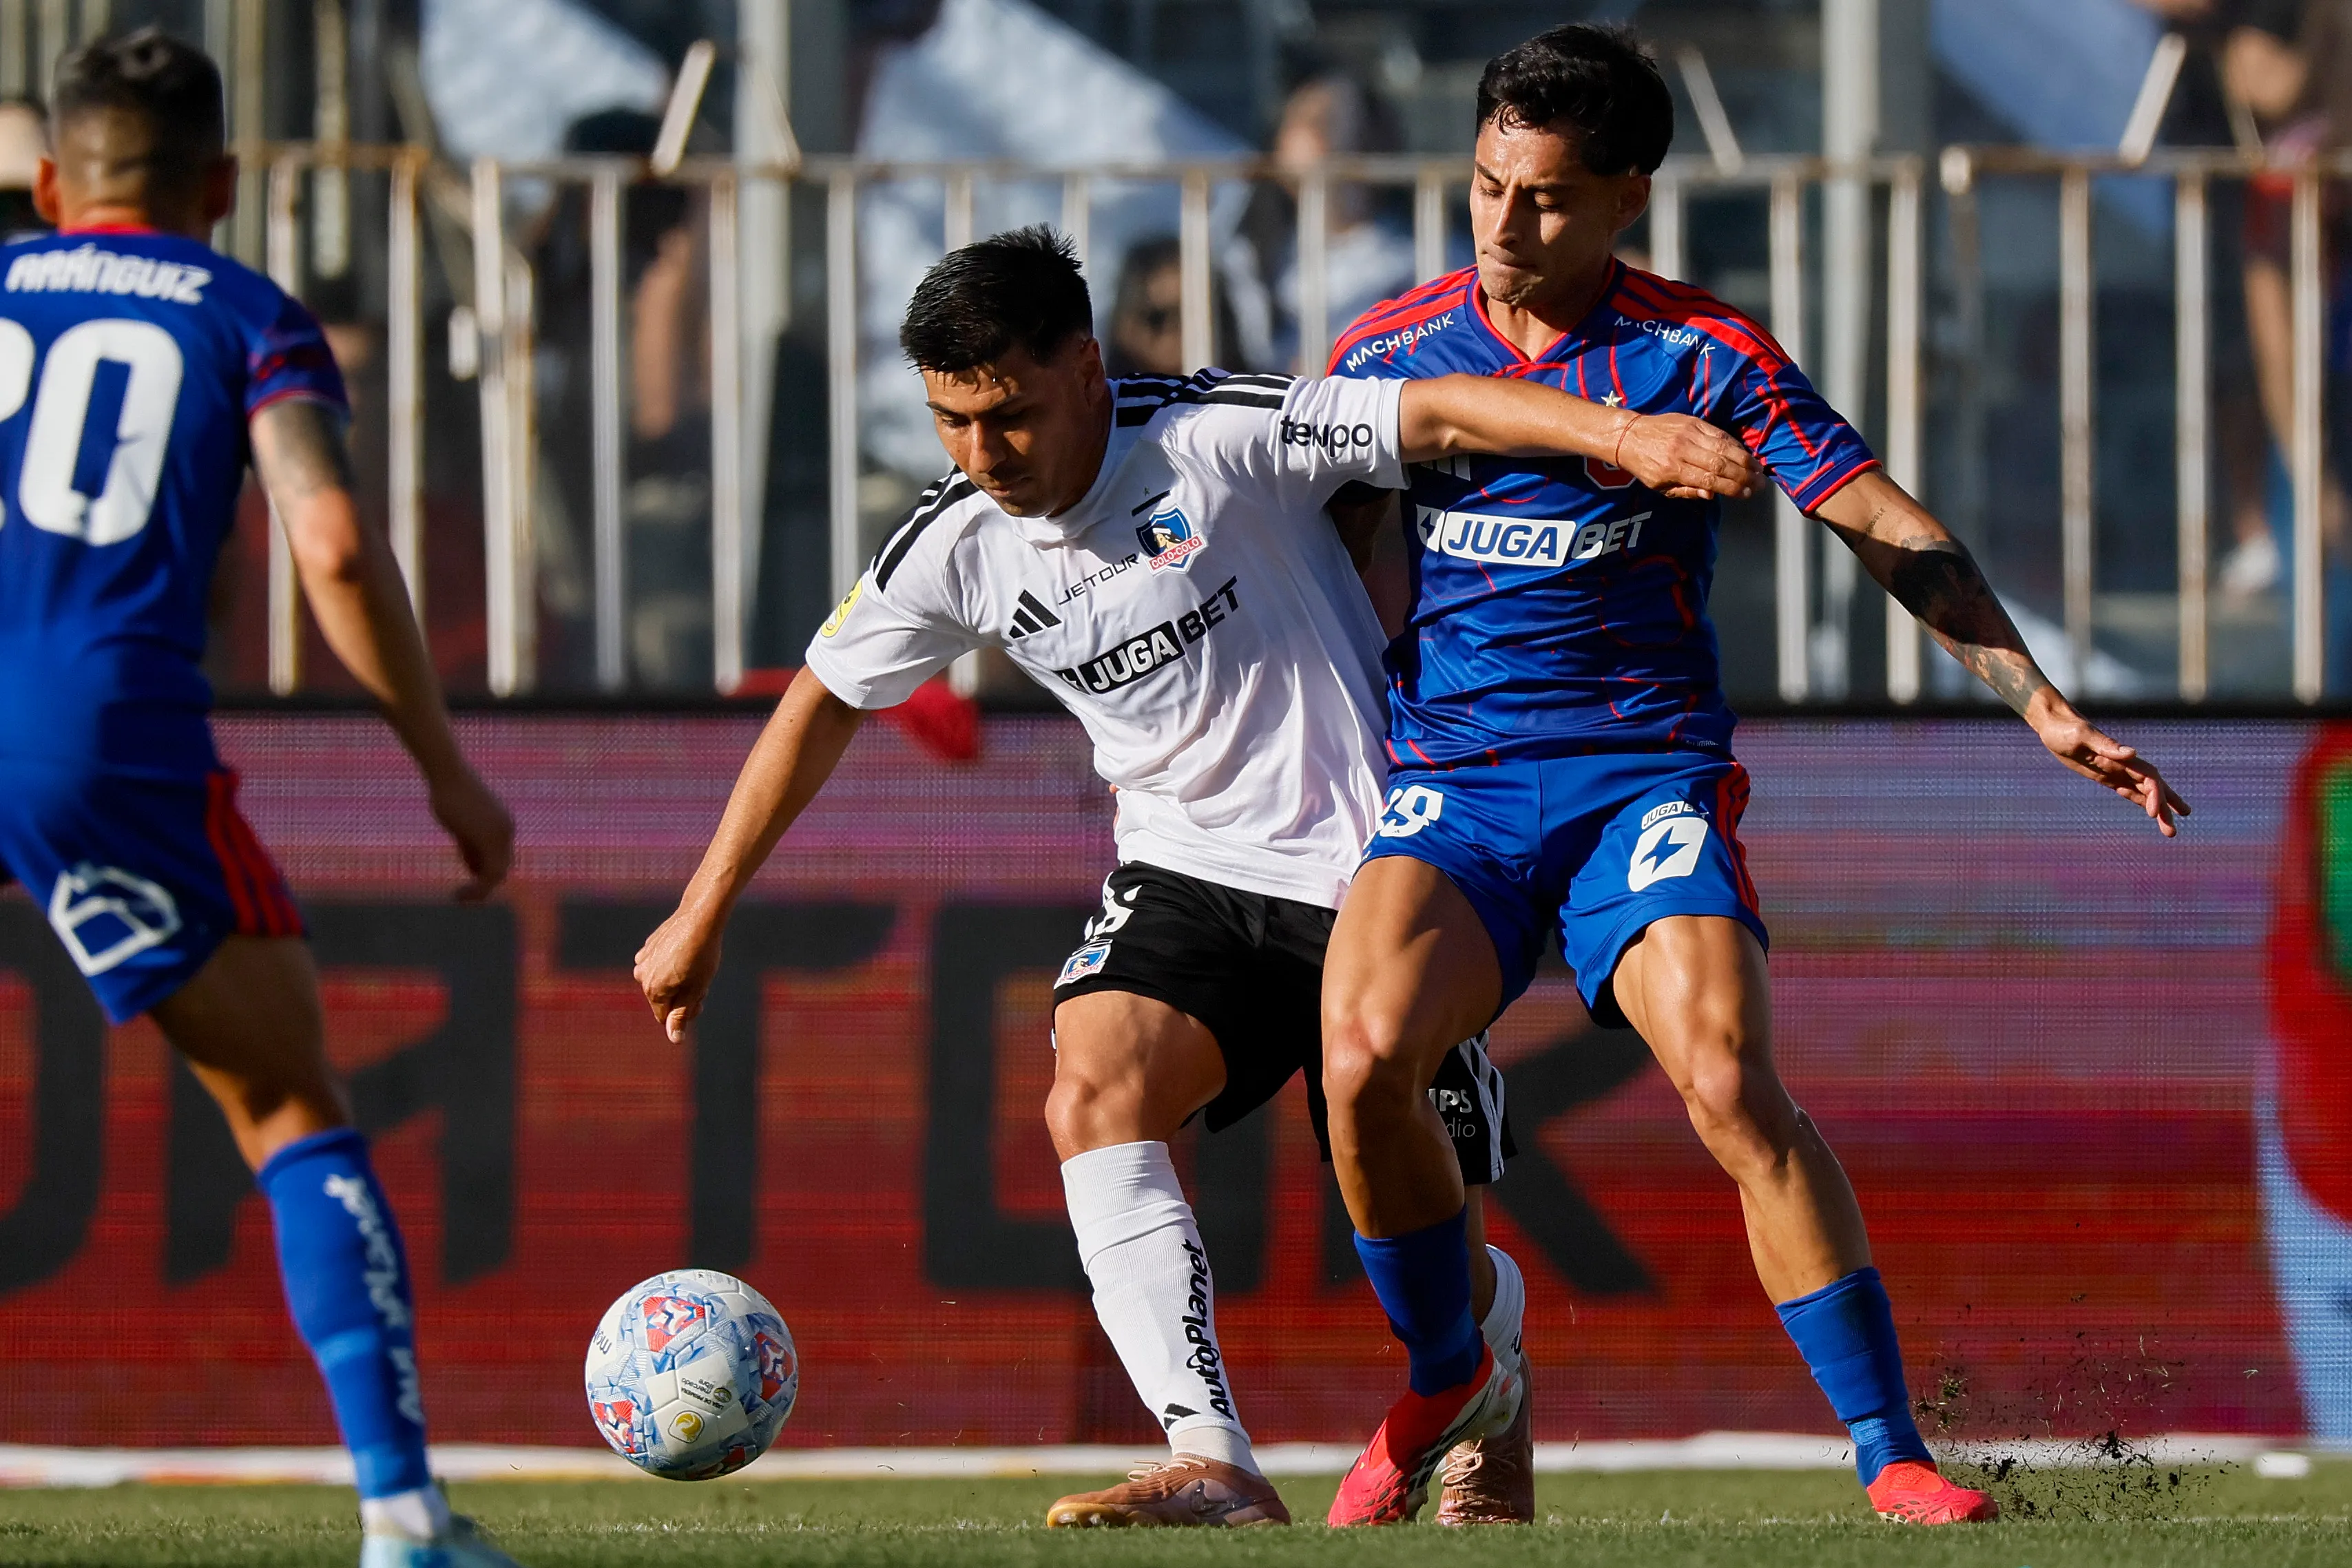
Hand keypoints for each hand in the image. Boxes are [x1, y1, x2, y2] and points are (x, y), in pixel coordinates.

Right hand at [427, 763, 514, 899]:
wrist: (447, 775)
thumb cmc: (448, 794)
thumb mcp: (461, 826)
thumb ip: (470, 846)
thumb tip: (474, 869)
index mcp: (502, 825)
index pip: (499, 857)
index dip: (483, 873)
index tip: (467, 883)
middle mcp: (507, 830)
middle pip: (501, 867)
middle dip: (484, 885)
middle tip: (463, 897)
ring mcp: (501, 834)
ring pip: (497, 874)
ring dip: (480, 891)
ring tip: (461, 899)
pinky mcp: (490, 839)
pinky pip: (489, 874)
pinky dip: (477, 889)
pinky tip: (460, 895)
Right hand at [636, 903, 723, 1042]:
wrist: (700, 918)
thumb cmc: (701, 956)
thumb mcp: (695, 990)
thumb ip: (681, 1015)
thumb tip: (674, 1039)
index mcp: (652, 990)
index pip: (665, 1017)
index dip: (685, 1012)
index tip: (700, 998)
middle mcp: (641, 976)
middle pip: (662, 999)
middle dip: (681, 996)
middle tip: (701, 981)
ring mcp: (643, 959)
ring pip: (661, 981)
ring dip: (676, 981)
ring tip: (694, 965)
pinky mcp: (648, 946)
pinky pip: (659, 964)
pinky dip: (671, 964)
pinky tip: (685, 952)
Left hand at [1611, 413, 1763, 500]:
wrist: (1629, 435)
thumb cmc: (1645, 465)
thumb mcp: (1660, 487)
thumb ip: (1687, 491)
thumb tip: (1712, 494)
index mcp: (1673, 468)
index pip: (1710, 479)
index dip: (1732, 487)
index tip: (1747, 493)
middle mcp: (1683, 449)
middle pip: (1721, 463)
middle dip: (1744, 475)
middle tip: (1759, 483)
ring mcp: (1689, 433)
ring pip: (1723, 446)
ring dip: (1745, 459)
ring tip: (1758, 469)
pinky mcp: (1693, 421)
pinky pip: (1719, 433)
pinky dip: (1734, 444)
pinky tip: (1745, 453)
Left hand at [2030, 698, 2190, 837]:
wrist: (2054, 724)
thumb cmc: (2065, 729)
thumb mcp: (2081, 736)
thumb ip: (2106, 744)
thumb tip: (2133, 753)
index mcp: (2121, 757)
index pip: (2148, 779)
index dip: (2155, 795)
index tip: (2154, 814)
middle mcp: (2124, 764)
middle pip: (2152, 788)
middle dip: (2165, 807)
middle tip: (2172, 832)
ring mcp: (2116, 770)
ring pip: (2144, 792)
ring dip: (2159, 808)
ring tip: (2170, 830)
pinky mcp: (2106, 775)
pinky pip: (2130, 791)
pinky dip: (2143, 801)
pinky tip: (2152, 812)